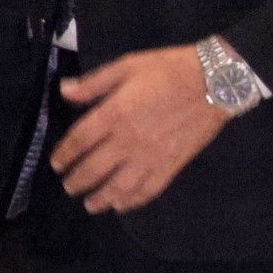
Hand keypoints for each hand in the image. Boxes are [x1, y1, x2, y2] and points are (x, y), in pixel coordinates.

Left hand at [50, 46, 231, 214]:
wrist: (216, 82)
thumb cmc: (169, 69)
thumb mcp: (126, 66)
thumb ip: (93, 83)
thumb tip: (64, 90)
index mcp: (114, 114)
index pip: (79, 141)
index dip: (64, 154)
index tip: (56, 163)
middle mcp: (129, 140)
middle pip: (94, 169)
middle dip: (76, 181)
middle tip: (68, 186)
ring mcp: (151, 156)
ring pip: (119, 186)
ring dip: (100, 198)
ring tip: (89, 204)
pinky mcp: (172, 165)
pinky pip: (149, 190)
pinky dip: (132, 201)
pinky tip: (121, 205)